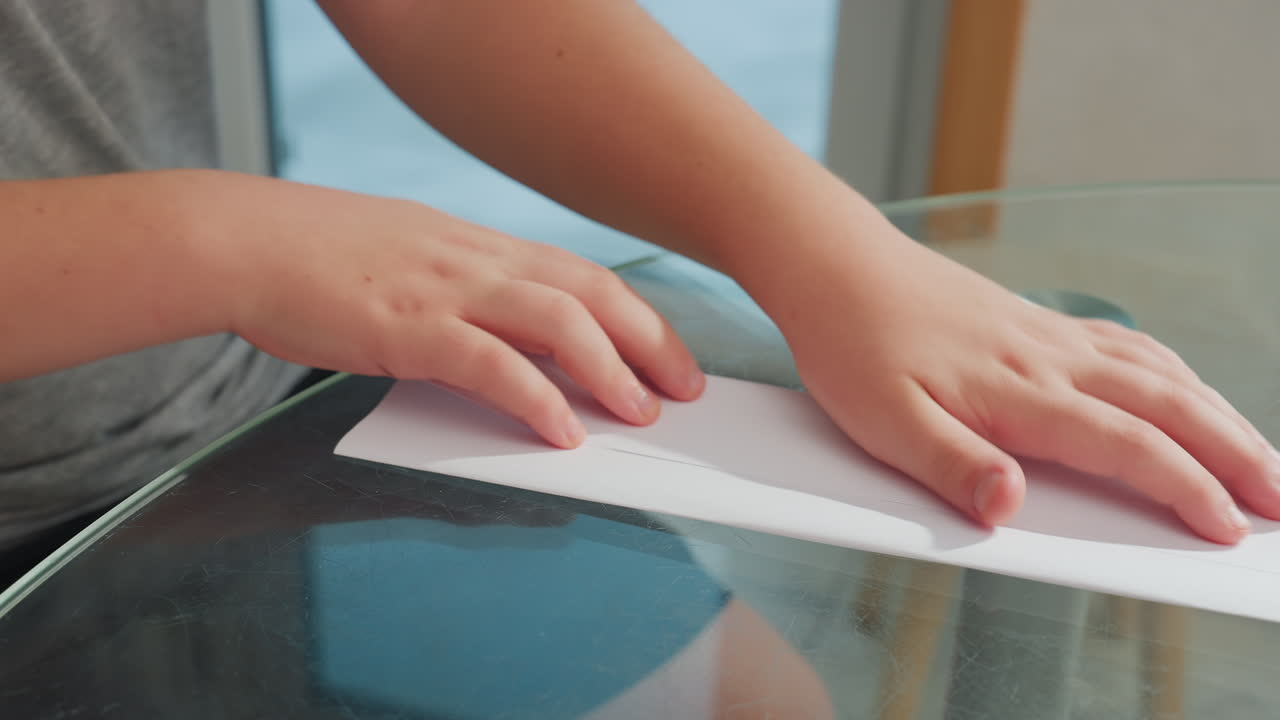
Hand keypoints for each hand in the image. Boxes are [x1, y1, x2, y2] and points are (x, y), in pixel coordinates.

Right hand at [210, 174, 703, 447]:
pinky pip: (490, 364)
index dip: (637, 315)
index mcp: (480, 246)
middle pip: (590, 292)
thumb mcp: (412, 260)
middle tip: (684, 390)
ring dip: (608, 370)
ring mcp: (445, 290)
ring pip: (556, 321)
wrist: (244, 242)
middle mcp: (476, 260)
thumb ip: (463, 292)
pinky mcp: (407, 328)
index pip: (581, 274)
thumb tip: (505, 344)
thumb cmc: (319, 258)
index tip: (671, 351)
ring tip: (639, 415)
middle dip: (648, 341)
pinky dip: (536, 398)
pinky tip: (562, 432)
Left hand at [760, 222, 1278, 543]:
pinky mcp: (1037, 323)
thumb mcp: (882, 421)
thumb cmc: (853, 346)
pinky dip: (1175, 373)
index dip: (1184, 489)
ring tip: (1257, 458)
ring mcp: (1049, 335)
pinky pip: (1128, 346)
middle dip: (1235, 456)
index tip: (1226, 530)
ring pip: (1159, 374)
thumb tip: (1009, 504)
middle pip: (1168, 406)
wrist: (837, 268)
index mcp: (1019, 392)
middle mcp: (1050, 358)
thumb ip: (949, 465)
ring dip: (1217, 415)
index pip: (1125, 446)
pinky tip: (1184, 388)